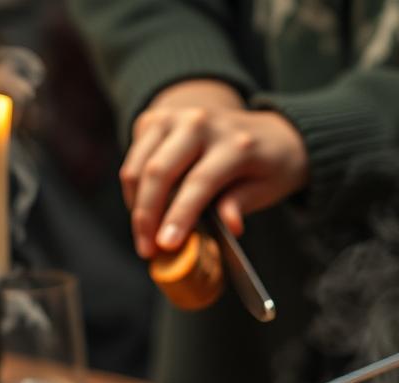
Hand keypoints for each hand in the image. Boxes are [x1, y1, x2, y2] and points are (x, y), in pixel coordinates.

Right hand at [120, 79, 308, 257]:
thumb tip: (231, 226)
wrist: (258, 127)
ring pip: (138, 166)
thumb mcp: (266, 186)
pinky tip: (148, 208)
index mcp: (235, 142)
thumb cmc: (263, 166)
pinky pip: (133, 160)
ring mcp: (174, 117)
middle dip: (146, 215)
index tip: (166, 245)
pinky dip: (133, 190)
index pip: (200, 181)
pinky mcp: (155, 119)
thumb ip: (241, 202)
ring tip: (145, 235)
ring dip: (135, 206)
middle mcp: (201, 122)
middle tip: (146, 250)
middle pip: (159, 171)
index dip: (180, 215)